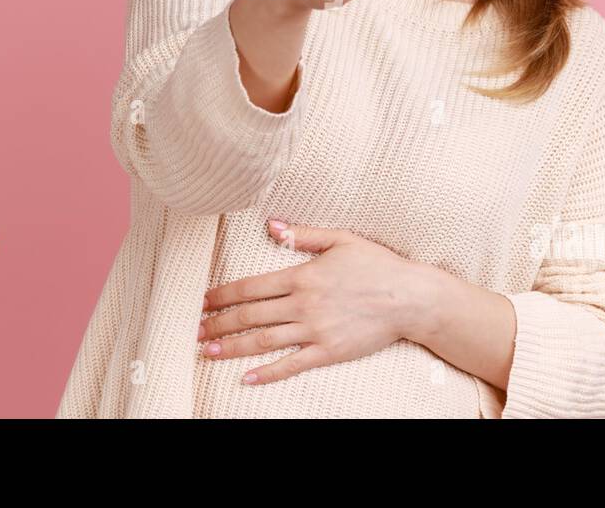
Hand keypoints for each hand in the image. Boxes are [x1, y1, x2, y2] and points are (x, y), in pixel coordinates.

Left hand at [196, 219, 432, 384]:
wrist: (409, 297)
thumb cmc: (377, 265)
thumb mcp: (341, 239)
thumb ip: (303, 234)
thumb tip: (271, 226)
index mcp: (302, 275)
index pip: (251, 286)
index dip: (223, 295)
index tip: (203, 301)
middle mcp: (303, 304)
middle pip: (250, 315)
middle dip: (219, 323)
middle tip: (195, 330)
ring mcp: (314, 330)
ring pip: (263, 340)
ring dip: (233, 347)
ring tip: (209, 352)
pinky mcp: (328, 351)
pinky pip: (291, 364)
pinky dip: (267, 372)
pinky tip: (247, 378)